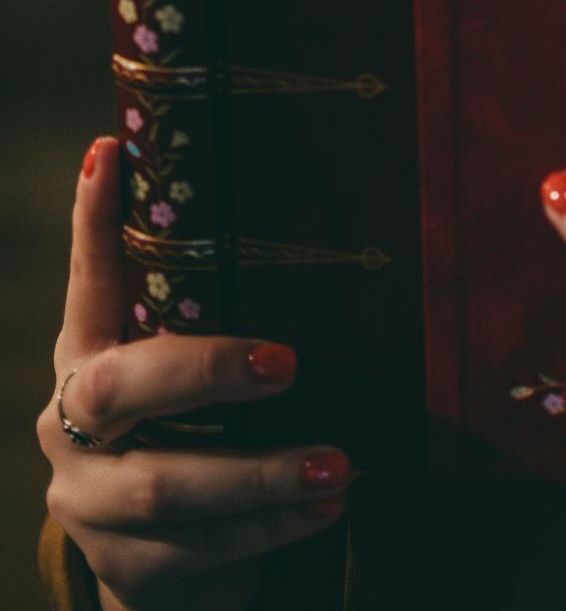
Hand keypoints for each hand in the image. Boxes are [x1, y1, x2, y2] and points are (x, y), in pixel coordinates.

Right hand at [36, 136, 353, 610]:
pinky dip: (270, 529)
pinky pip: (198, 550)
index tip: (111, 152)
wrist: (171, 569)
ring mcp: (88, 499)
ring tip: (337, 463)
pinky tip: (325, 508)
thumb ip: (217, 324)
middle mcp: (73, 420)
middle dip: (206, 371)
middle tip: (286, 363)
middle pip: (124, 386)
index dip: (94, 219)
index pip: (90, 278)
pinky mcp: (123, 566)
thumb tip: (323, 228)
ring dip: (262, 474)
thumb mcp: (197, 381)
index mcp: (88, 353)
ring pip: (167, 485)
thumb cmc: (198, 439)